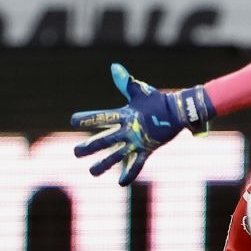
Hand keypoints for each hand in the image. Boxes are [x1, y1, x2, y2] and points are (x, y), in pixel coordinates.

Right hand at [70, 64, 213, 185]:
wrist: (177, 112)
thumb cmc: (157, 101)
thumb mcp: (141, 92)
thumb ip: (127, 83)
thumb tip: (115, 68)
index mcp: (124, 116)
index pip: (103, 117)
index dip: (89, 118)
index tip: (73, 120)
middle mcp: (126, 130)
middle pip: (105, 139)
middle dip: (91, 146)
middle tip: (76, 152)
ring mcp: (136, 141)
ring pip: (117, 154)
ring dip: (104, 163)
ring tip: (92, 172)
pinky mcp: (147, 148)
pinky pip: (137, 162)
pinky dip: (129, 172)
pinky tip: (121, 182)